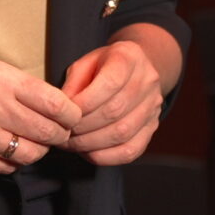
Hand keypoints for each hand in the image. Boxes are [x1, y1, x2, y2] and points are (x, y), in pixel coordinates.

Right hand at [0, 50, 82, 173]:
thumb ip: (18, 84)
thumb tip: (50, 103)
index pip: (55, 104)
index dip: (72, 114)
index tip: (73, 116)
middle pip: (47, 133)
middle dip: (60, 135)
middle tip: (59, 133)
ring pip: (29, 154)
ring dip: (37, 150)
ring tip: (33, 142)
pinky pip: (3, 168)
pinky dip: (12, 162)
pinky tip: (8, 150)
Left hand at [55, 38, 163, 165]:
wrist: (135, 69)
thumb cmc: (103, 67)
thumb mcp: (85, 64)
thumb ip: (73, 84)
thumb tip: (62, 109)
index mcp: (129, 57)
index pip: (110, 83)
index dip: (85, 102)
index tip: (66, 113)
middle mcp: (147, 81)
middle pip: (115, 111)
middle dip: (83, 126)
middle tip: (62, 133)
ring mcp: (153, 107)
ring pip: (122, 133)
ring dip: (91, 143)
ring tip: (71, 144)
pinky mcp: (152, 128)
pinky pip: (131, 150)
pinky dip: (106, 157)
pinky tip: (88, 153)